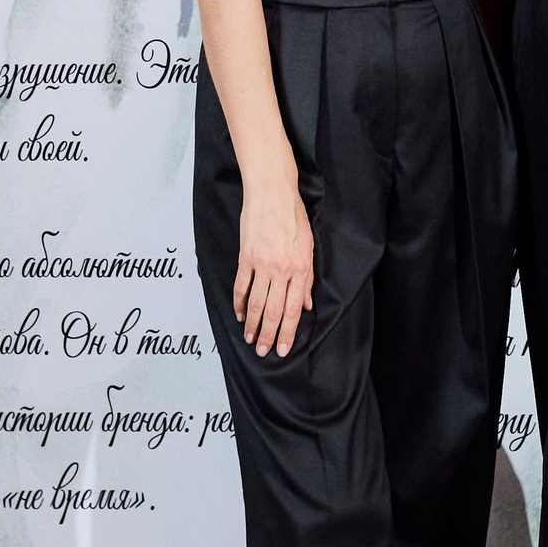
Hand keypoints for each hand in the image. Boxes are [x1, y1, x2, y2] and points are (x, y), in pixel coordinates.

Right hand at [234, 176, 314, 357]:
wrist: (273, 194)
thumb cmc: (293, 217)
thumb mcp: (308, 247)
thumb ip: (307, 278)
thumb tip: (306, 304)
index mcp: (300, 269)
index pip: (294, 308)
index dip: (287, 331)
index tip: (282, 348)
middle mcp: (282, 270)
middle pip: (274, 310)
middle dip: (269, 334)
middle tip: (263, 352)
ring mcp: (262, 264)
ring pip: (256, 302)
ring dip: (252, 324)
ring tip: (250, 339)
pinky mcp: (246, 257)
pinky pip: (242, 286)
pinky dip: (239, 303)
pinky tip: (238, 315)